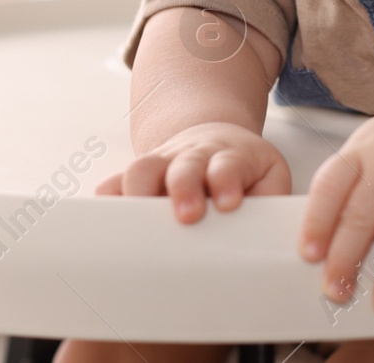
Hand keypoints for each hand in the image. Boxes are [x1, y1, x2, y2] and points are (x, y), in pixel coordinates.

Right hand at [95, 121, 291, 222]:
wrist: (218, 138)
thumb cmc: (245, 169)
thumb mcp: (269, 177)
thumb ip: (271, 200)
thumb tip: (265, 235)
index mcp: (230, 157)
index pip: (228, 164)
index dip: (226, 180)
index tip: (228, 202)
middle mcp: (194, 157)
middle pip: (183, 165)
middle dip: (183, 187)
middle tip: (187, 215)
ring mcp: (163, 163)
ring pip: (143, 168)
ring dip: (138, 193)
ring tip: (136, 223)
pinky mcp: (140, 176)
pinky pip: (114, 182)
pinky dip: (107, 200)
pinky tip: (103, 222)